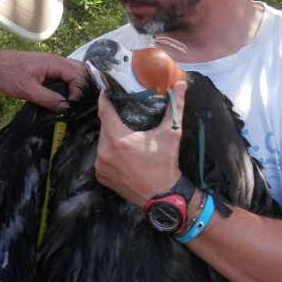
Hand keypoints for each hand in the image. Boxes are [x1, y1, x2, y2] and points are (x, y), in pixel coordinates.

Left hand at [0, 49, 86, 110]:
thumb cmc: (5, 75)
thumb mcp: (27, 90)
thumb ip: (48, 99)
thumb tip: (66, 108)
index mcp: (53, 62)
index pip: (78, 74)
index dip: (79, 91)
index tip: (72, 106)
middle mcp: (55, 61)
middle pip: (80, 71)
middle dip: (82, 88)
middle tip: (76, 104)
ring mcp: (50, 65)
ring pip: (72, 73)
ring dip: (75, 87)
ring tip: (71, 103)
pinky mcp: (45, 71)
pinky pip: (62, 77)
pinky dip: (66, 86)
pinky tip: (62, 99)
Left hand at [94, 81, 186, 206]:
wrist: (163, 197)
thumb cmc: (166, 164)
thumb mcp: (172, 134)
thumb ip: (175, 107)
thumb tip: (181, 85)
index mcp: (119, 140)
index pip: (104, 112)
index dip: (104, 99)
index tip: (106, 91)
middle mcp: (105, 152)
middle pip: (104, 127)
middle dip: (112, 119)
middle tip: (122, 114)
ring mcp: (101, 166)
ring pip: (102, 142)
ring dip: (110, 136)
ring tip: (124, 134)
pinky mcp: (101, 176)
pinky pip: (101, 157)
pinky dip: (109, 152)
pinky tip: (121, 153)